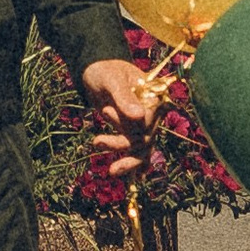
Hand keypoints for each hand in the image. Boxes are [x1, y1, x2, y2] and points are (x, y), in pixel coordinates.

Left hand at [79, 54, 156, 181]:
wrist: (96, 72)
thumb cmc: (105, 71)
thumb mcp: (112, 80)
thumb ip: (124, 97)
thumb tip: (139, 116)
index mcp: (153, 97)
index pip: (148, 120)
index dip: (129, 123)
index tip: (106, 111)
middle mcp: (152, 112)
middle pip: (145, 138)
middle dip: (124, 146)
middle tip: (100, 146)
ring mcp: (144, 123)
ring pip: (142, 148)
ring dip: (128, 161)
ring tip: (111, 171)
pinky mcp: (133, 131)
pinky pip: (137, 150)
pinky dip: (135, 164)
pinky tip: (135, 178)